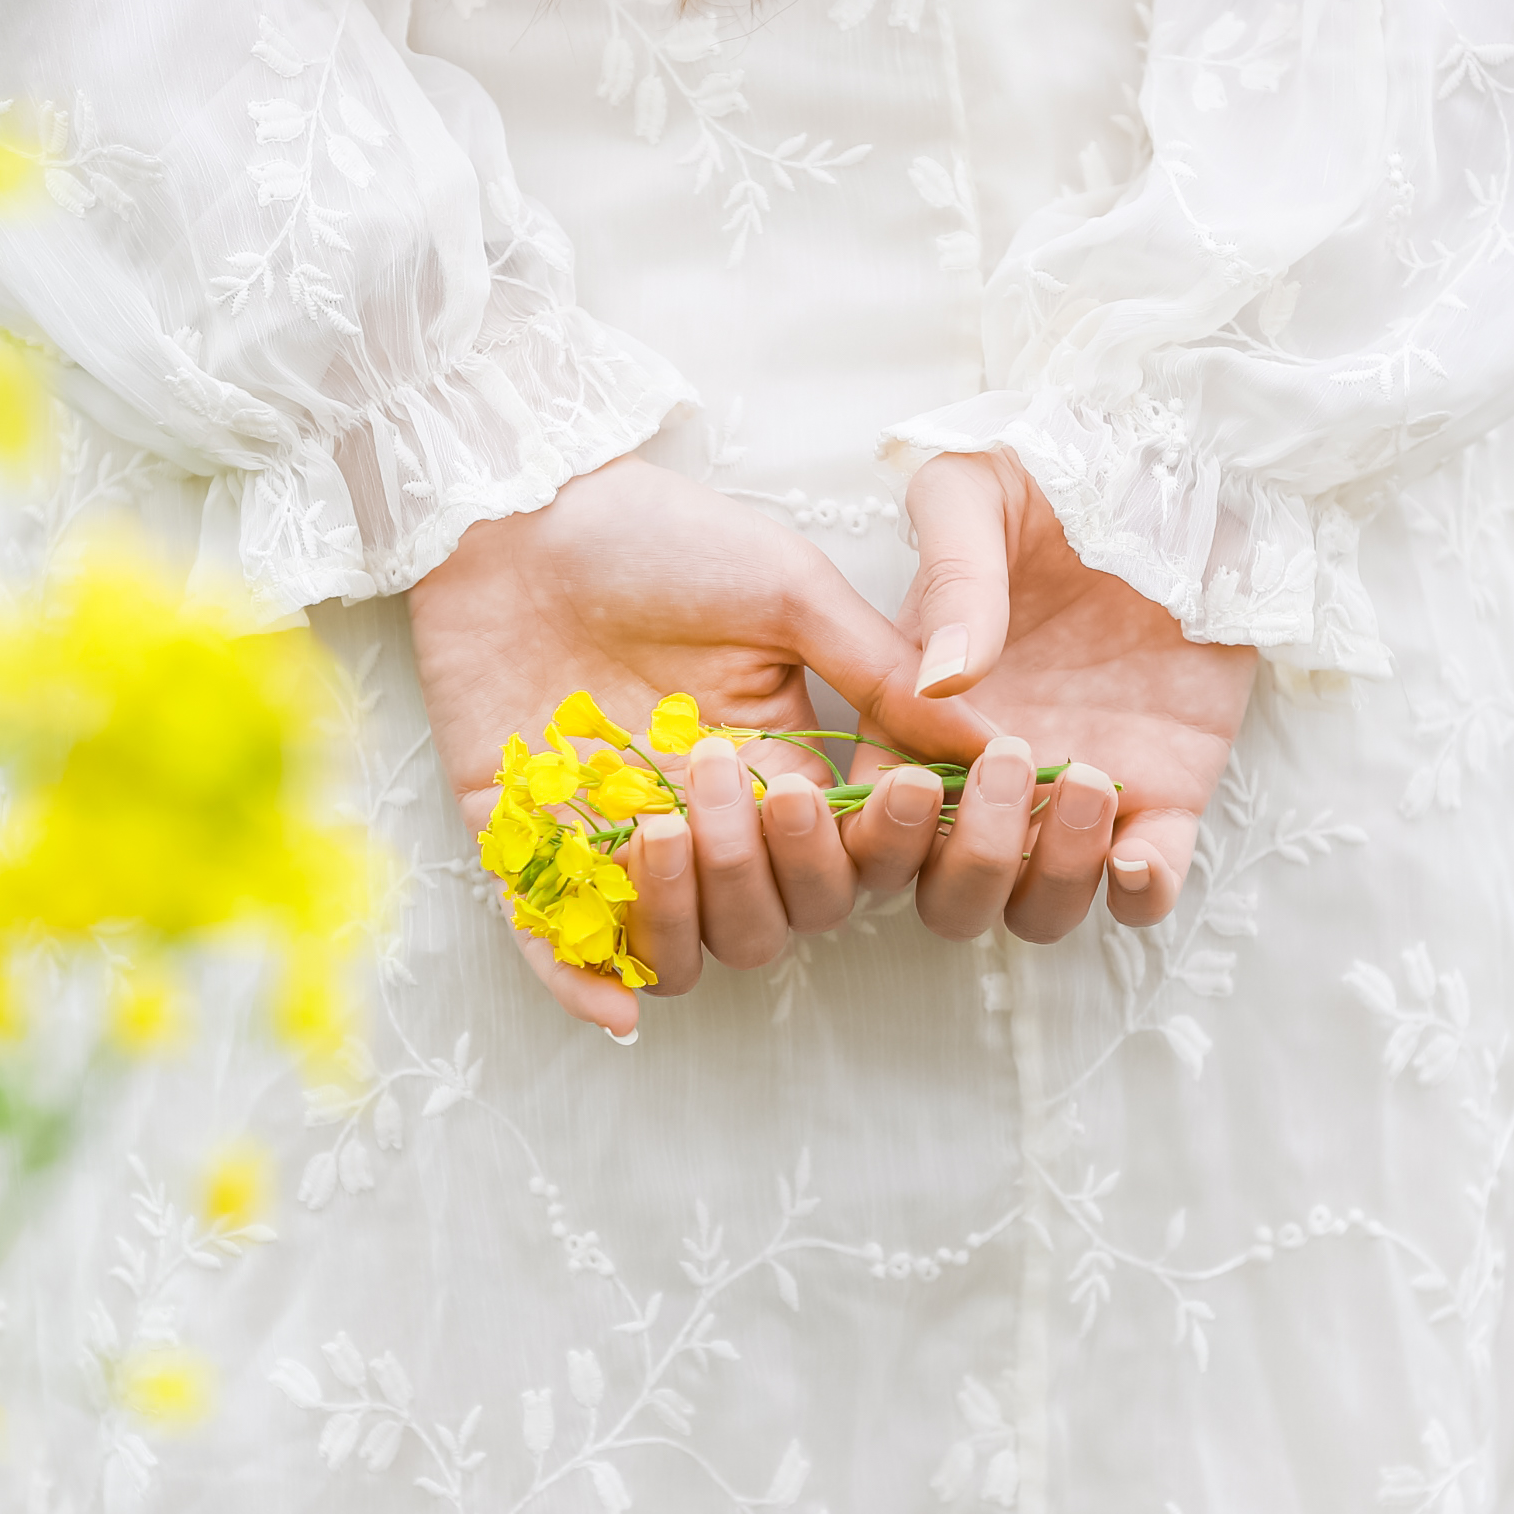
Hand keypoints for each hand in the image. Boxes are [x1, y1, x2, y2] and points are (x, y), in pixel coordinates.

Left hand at [411, 456, 991, 1034]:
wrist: (520, 507)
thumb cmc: (659, 535)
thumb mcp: (788, 590)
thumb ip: (880, 670)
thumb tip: (994, 741)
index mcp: (786, 762)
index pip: (856, 853)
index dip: (887, 844)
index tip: (903, 793)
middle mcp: (712, 817)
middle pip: (780, 914)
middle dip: (779, 864)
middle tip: (760, 785)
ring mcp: (620, 837)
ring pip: (688, 946)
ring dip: (696, 907)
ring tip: (670, 824)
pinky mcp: (528, 841)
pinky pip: (559, 949)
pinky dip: (586, 987)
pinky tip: (616, 1006)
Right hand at [844, 450, 1255, 940]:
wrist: (1188, 469)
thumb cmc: (1064, 470)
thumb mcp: (981, 491)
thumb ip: (952, 573)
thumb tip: (942, 679)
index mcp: (917, 712)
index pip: (869, 821)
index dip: (876, 832)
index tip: (911, 781)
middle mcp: (985, 773)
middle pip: (944, 892)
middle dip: (966, 858)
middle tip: (1009, 761)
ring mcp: (1073, 793)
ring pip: (1035, 908)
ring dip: (1049, 878)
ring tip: (1085, 782)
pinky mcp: (1165, 796)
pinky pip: (1144, 895)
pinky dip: (1135, 897)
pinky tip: (1136, 849)